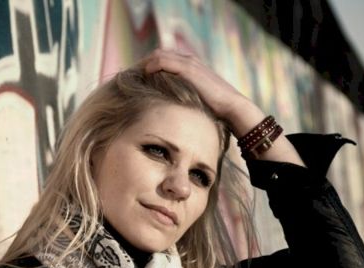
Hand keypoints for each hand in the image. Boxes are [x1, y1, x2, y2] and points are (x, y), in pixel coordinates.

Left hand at [142, 49, 304, 166]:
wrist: (233, 109)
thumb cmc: (216, 112)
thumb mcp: (195, 105)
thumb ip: (184, 102)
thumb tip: (170, 116)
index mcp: (191, 67)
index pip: (163, 60)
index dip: (148, 68)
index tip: (137, 81)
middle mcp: (189, 61)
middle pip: (157, 55)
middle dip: (143, 65)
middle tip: (130, 79)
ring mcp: (189, 64)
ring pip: (158, 56)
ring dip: (143, 65)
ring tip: (133, 78)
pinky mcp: (189, 70)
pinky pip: (162, 62)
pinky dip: (150, 67)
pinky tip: (143, 77)